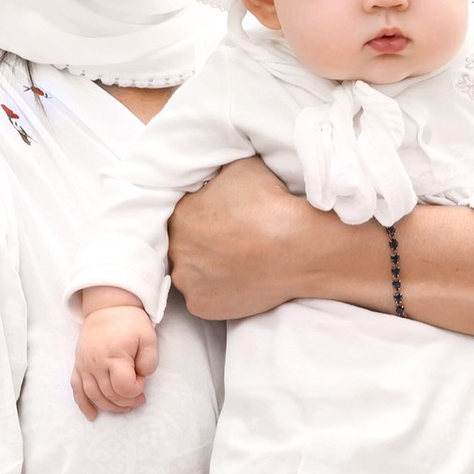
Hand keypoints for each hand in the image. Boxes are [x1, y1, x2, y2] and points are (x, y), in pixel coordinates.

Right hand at [72, 290, 158, 419]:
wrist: (107, 307)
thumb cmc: (130, 323)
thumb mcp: (149, 338)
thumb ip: (149, 362)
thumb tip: (139, 378)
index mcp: (114, 356)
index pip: (124, 387)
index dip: (136, 390)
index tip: (142, 380)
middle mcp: (96, 363)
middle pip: (109, 395)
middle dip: (126, 401)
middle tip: (139, 398)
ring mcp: (84, 365)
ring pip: (94, 396)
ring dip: (110, 407)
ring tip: (124, 406)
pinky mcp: (78, 365)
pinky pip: (76, 389)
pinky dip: (83, 404)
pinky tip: (92, 415)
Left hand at [164, 157, 331, 322]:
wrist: (298, 248)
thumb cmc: (271, 204)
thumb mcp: (240, 167)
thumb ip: (217, 173)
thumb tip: (215, 174)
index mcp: (180, 214)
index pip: (182, 215)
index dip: (202, 217)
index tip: (221, 220)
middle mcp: (176, 249)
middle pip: (183, 245)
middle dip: (202, 243)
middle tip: (229, 242)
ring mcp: (187, 280)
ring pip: (190, 273)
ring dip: (206, 268)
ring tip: (235, 262)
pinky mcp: (201, 305)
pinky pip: (203, 298)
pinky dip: (218, 291)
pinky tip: (238, 281)